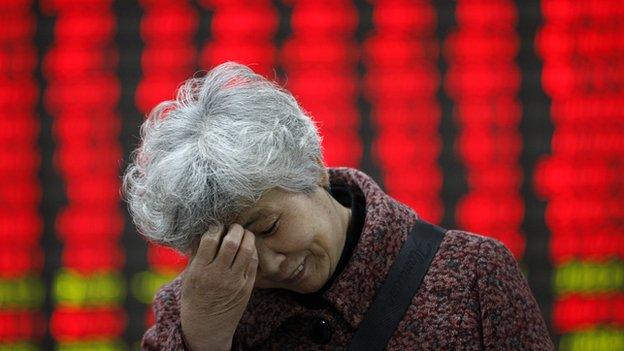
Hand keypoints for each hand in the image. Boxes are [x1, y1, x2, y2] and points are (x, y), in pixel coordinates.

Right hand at [180, 223, 257, 350]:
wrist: (207, 327)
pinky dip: (252, 251)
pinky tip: (248, 248)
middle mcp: (218, 275)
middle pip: (232, 242)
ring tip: (243, 233)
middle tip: (234, 226)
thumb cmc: (195, 299)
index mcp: (200, 271)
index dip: (215, 228)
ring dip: (247, 237)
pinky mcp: (247, 288)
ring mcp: (234, 282)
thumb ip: (196, 255)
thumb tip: (204, 231)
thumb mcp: (188, 277)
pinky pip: (253, 263)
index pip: (210, 240)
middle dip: (235, 229)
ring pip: (247, 250)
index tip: (217, 226)